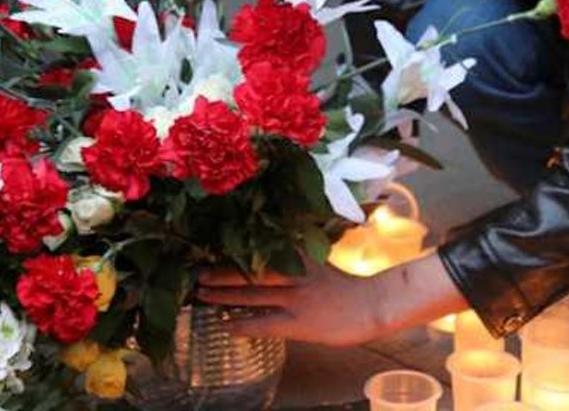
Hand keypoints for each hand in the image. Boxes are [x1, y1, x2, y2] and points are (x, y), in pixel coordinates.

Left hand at [196, 252, 468, 346]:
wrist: (374, 305)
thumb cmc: (348, 286)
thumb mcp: (320, 262)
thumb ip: (296, 254)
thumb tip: (272, 246)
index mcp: (299, 254)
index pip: (260, 247)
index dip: (234, 246)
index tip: (209, 244)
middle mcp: (293, 272)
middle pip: (249, 269)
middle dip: (220, 271)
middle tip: (194, 272)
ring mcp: (294, 297)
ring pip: (250, 293)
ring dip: (223, 294)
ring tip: (200, 294)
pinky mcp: (298, 322)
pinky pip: (263, 322)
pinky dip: (242, 322)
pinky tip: (224, 325)